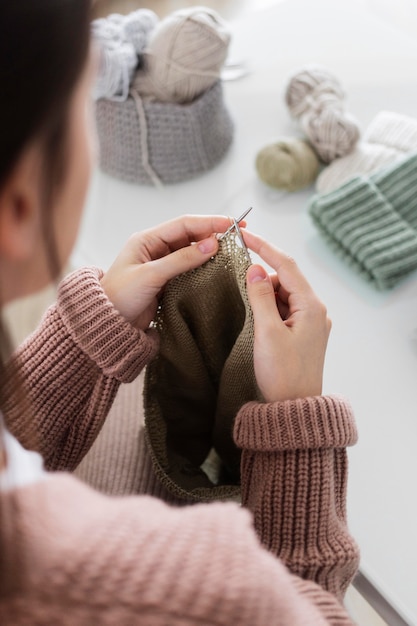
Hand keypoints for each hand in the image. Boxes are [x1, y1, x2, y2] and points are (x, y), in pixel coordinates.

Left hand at [100, 214, 232, 330]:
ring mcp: (162, 265)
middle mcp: (155, 248)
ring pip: (192, 252)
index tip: (231, 224)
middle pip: (190, 235)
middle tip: (239, 235)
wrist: (108, 324)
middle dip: (213, 234)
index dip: (209, 222)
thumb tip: (212, 245)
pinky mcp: (167, 281)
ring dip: (210, 251)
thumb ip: (182, 260)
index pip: (184, 224)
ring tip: (233, 250)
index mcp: (147, 239)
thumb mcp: (151, 275)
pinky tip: (218, 268)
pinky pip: (190, 268)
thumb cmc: (120, 297)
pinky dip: (204, 267)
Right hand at [243, 230, 330, 401]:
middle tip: (240, 281)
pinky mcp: (302, 334)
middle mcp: (315, 311)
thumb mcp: (267, 333)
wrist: (293, 409)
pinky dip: (269, 309)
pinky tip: (258, 318)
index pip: (286, 266)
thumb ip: (260, 297)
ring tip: (250, 310)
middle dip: (262, 278)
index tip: (245, 235)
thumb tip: (254, 269)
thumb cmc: (282, 374)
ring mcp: (310, 323)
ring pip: (283, 296)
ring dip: (265, 296)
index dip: (265, 248)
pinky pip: (284, 311)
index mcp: (312, 307)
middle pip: (285, 280)